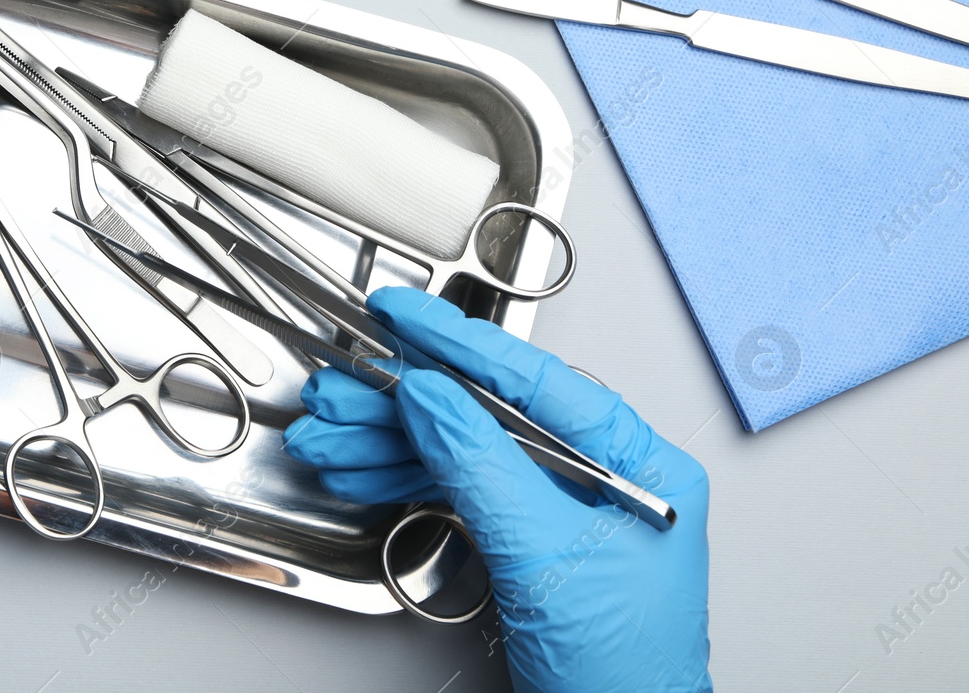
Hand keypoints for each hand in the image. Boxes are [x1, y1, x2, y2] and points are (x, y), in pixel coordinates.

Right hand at [283, 287, 710, 692]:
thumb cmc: (623, 672)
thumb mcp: (542, 553)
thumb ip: (481, 463)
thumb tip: (433, 393)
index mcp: (637, 462)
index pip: (534, 378)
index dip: (458, 340)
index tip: (404, 313)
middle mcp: (602, 475)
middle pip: (486, 411)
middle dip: (403, 403)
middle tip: (345, 387)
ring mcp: (560, 508)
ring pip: (461, 450)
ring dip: (388, 444)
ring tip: (332, 436)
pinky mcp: (526, 540)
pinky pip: (458, 490)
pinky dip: (405, 481)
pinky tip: (361, 472)